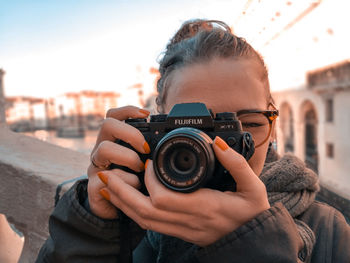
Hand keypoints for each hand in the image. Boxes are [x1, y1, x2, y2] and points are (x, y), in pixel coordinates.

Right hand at [87, 106, 150, 218]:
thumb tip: (175, 138)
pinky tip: (136, 185)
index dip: (128, 110)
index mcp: (114, 141)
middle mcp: (102, 149)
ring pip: (104, 149)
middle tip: (146, 148)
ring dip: (127, 157)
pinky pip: (105, 178)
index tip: (146, 114)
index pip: (114, 116)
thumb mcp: (144, 164)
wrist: (115, 209)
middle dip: (130, 133)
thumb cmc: (134, 182)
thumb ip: (151, 151)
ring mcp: (96, 167)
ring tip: (140, 168)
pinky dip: (125, 181)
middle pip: (107, 125)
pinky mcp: (94, 186)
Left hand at [98, 136, 269, 245]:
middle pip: (144, 211)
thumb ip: (237, 164)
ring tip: (107, 184)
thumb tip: (218, 144)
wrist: (252, 242)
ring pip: (143, 221)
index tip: (147, 161)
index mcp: (204, 208)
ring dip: (122, 202)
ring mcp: (182, 229)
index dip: (149, 180)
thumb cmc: (253, 214)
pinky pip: (150, 225)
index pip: (163, 198)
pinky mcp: (180, 232)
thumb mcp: (253, 187)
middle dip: (121, 192)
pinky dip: (133, 211)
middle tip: (106, 174)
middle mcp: (188, 221)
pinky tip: (125, 199)